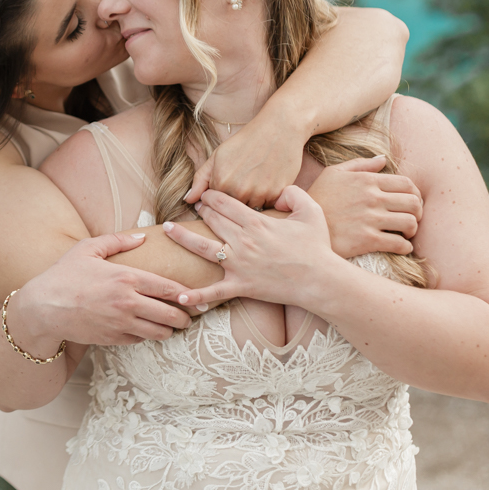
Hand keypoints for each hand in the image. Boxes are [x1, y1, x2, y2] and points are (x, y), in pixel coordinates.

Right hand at [14, 233, 193, 346]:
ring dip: (169, 330)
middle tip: (189, 315)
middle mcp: (127, 302)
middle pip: (170, 314)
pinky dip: (147, 336)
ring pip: (158, 333)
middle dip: (184, 317)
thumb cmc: (64, 275)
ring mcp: (120, 324)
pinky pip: (140, 340)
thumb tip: (141, 237)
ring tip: (172, 325)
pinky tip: (147, 328)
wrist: (43, 309)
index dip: (186, 294)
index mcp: (126, 277)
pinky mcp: (112, 339)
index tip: (195, 297)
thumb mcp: (88, 249)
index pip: (168, 288)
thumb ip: (117, 241)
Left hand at [163, 186, 338, 308]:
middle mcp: (242, 241)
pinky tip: (180, 296)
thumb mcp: (311, 210)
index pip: (225, 204)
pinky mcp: (241, 286)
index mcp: (256, 222)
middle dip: (201, 211)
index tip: (206, 195)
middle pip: (212, 221)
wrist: (320, 280)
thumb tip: (278, 193)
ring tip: (168, 229)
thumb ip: (293, 194)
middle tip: (195, 207)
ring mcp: (239, 264)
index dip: (212, 196)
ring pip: (203, 248)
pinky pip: (214, 292)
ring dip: (183, 237)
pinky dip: (196, 295)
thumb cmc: (317, 247)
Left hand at [185, 113, 303, 209]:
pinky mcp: (277, 195)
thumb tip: (188, 200)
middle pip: (232, 211)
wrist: (278, 129)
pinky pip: (267, 207)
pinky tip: (267, 183)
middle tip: (243, 182)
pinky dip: (266, 199)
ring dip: (251, 201)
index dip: (218, 199)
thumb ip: (200, 179)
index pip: (214, 205)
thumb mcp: (218, 156)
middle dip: (235, 201)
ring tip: (255, 181)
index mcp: (221, 182)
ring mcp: (259, 194)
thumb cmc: (246, 141)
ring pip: (250, 210)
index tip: (225, 189)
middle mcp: (239, 191)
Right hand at [310, 155, 421, 257]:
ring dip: (413, 230)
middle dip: (418, 212)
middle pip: (413, 203)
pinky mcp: (367, 240)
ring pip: (409, 223)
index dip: (415, 194)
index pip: (407, 184)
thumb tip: (383, 159)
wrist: (300, 224)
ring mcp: (370, 219)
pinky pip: (399, 244)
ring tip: (406, 233)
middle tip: (412, 219)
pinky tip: (400, 246)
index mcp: (367, 180)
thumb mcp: (334, 173)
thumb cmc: (318, 197)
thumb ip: (360, 164)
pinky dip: (405, 246)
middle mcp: (372, 198)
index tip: (411, 203)